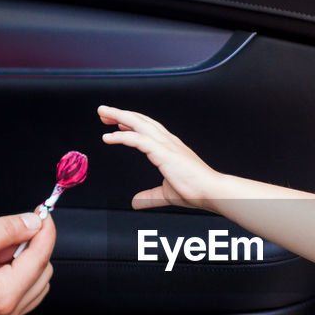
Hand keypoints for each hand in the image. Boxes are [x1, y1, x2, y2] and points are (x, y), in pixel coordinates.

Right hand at [0, 212, 56, 314]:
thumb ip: (7, 230)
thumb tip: (34, 223)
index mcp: (2, 297)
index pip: (40, 259)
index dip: (45, 231)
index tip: (42, 213)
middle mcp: (7, 313)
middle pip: (42, 270)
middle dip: (27, 248)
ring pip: (35, 280)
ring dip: (21, 261)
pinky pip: (22, 290)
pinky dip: (14, 272)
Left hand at [99, 105, 220, 209]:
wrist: (211, 192)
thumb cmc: (196, 191)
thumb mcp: (166, 193)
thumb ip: (149, 196)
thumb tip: (136, 202)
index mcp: (170, 148)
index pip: (148, 129)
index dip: (131, 124)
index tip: (117, 123)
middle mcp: (168, 142)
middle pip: (140, 120)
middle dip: (121, 115)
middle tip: (104, 112)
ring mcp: (166, 145)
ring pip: (138, 123)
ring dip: (119, 116)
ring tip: (103, 114)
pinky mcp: (163, 152)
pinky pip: (138, 139)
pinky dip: (122, 136)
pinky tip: (109, 137)